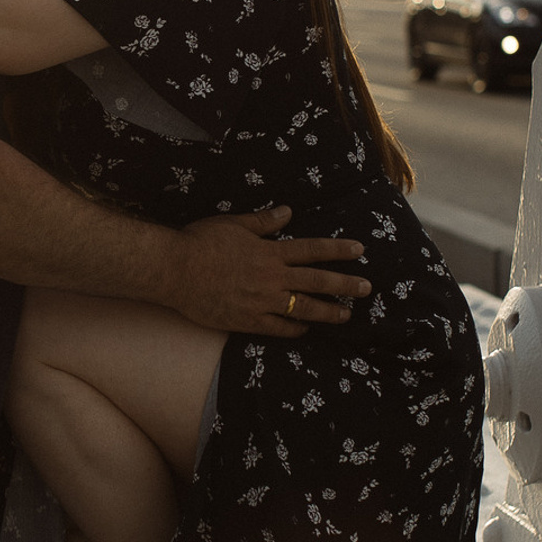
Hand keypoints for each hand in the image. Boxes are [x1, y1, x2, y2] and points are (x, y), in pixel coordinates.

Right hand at [165, 206, 370, 338]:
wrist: (175, 270)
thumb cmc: (200, 242)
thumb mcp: (233, 224)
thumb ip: (263, 222)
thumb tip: (288, 212)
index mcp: (270, 252)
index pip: (313, 250)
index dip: (338, 250)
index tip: (359, 251)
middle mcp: (272, 278)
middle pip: (317, 282)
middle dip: (346, 284)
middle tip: (367, 287)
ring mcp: (262, 302)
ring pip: (305, 308)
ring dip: (329, 312)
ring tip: (347, 315)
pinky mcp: (248, 321)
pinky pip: (280, 328)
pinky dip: (296, 329)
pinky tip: (306, 330)